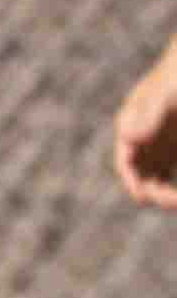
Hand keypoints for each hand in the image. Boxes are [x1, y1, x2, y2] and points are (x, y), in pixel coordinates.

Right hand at [116, 37, 176, 210]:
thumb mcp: (165, 96)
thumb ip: (147, 116)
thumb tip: (127, 138)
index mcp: (131, 129)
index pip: (126, 165)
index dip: (134, 184)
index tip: (147, 198)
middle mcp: (144, 141)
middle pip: (143, 177)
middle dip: (155, 193)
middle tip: (173, 201)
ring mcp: (164, 145)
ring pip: (160, 178)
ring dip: (166, 192)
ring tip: (176, 199)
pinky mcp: (176, 149)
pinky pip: (172, 171)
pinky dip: (176, 184)